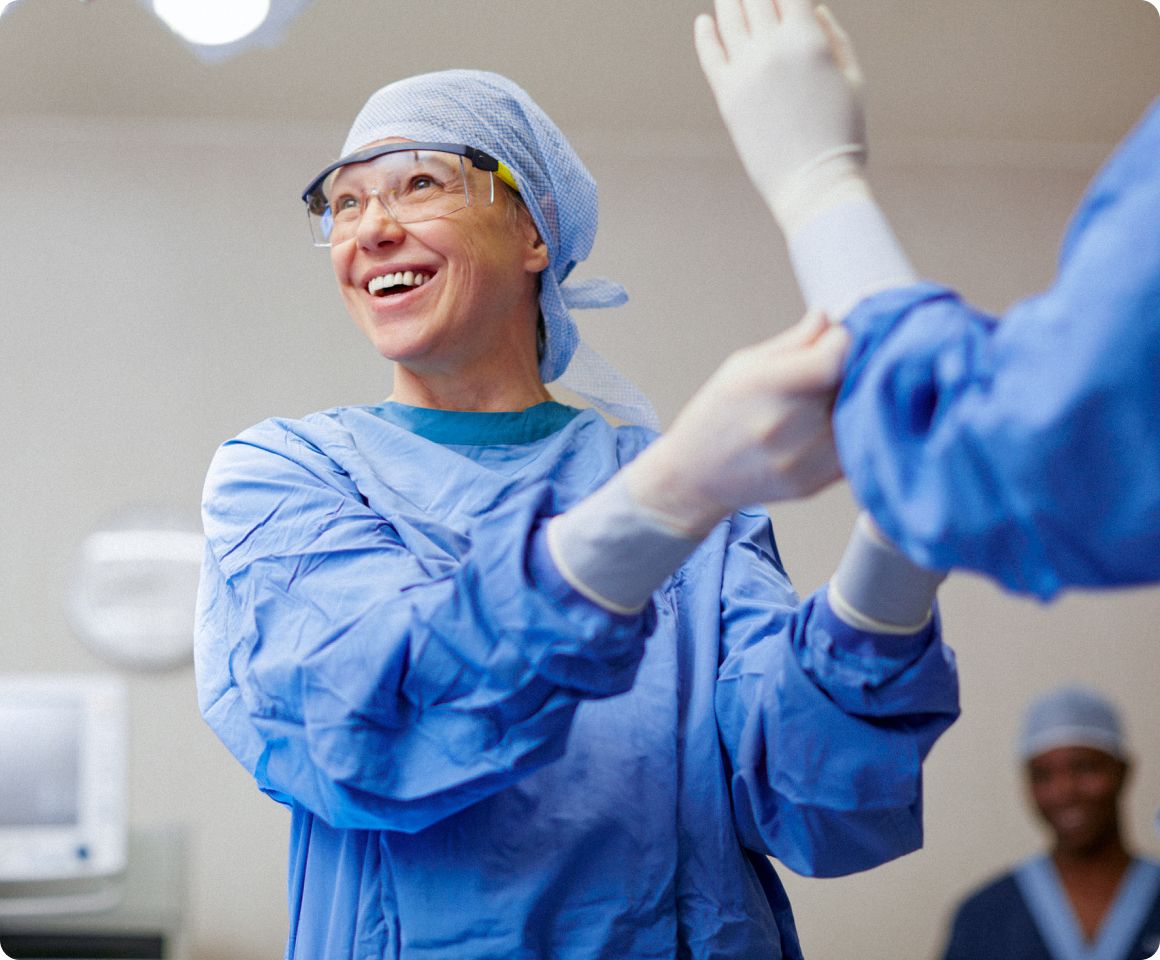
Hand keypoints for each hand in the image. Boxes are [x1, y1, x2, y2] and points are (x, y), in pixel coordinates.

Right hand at [624, 312, 849, 536]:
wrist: (696, 477)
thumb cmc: (717, 414)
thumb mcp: (743, 366)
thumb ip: (794, 342)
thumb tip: (831, 319)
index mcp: (762, 387)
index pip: (833, 357)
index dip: (843, 340)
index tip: (836, 337)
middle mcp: (784, 425)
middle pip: (851, 383)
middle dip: (851, 366)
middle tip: (836, 362)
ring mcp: (802, 459)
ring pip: (858, 415)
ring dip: (854, 398)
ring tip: (828, 394)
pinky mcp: (816, 482)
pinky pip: (853, 444)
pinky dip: (849, 428)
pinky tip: (826, 422)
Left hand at [695, 0, 865, 229]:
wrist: (814, 182)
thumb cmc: (843, 133)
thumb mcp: (852, 77)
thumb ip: (832, 35)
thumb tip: (810, 8)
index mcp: (808, 39)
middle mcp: (772, 48)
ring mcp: (746, 71)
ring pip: (729, 18)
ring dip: (728, 0)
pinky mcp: (727, 96)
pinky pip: (709, 54)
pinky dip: (705, 33)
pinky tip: (704, 22)